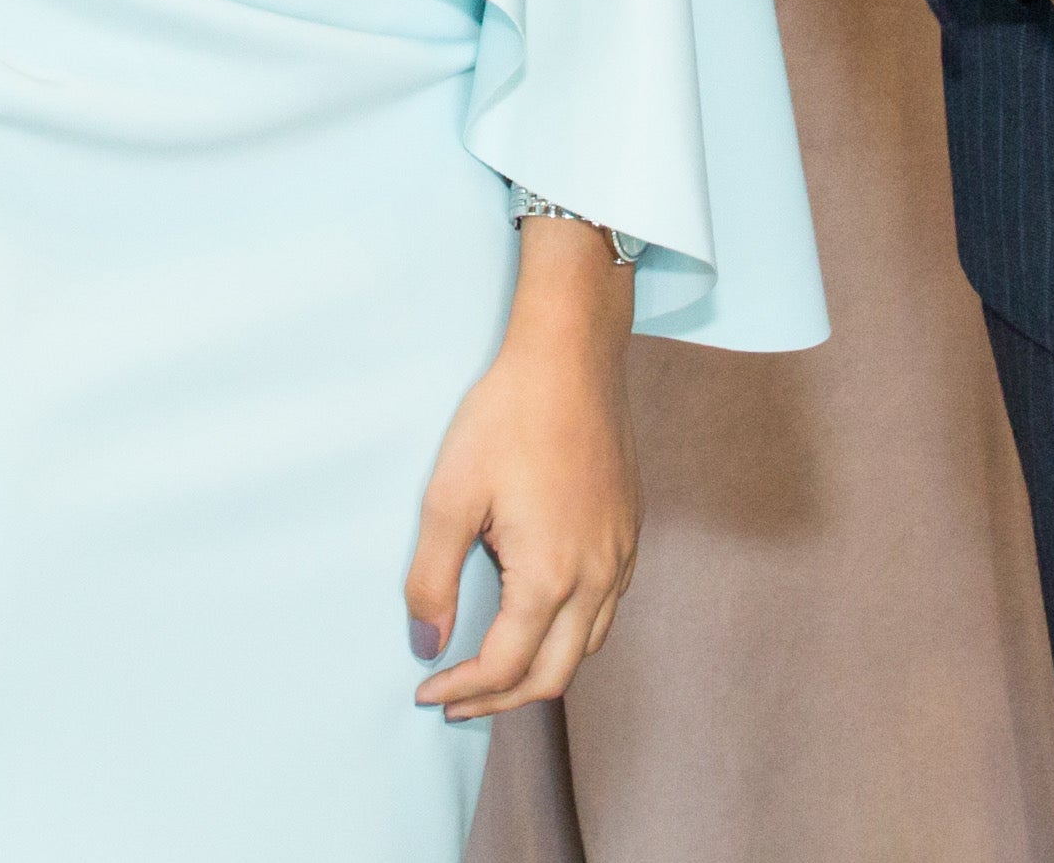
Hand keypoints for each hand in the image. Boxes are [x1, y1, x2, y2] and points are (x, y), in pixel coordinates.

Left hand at [409, 216, 639, 717]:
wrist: (572, 354)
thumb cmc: (508, 415)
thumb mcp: (449, 496)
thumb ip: (431, 579)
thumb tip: (427, 644)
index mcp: (551, 576)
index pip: (505, 667)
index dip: (460, 689)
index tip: (424, 690)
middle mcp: (598, 575)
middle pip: (554, 674)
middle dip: (500, 700)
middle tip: (454, 700)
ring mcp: (621, 553)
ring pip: (589, 645)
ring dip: (540, 670)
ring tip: (493, 669)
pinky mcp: (629, 529)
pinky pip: (607, 608)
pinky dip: (572, 633)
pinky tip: (541, 615)